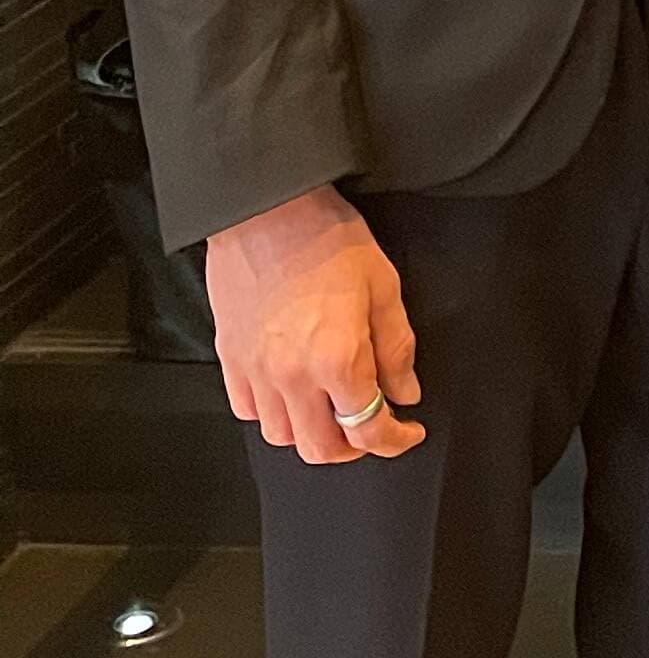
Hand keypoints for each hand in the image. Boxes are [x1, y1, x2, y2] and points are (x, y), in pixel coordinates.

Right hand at [205, 187, 421, 463]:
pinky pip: (248, 409)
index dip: (394, 440)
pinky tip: (292, 391)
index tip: (408, 432)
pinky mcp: (230, 359)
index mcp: (337, 360)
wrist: (265, 208)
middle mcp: (292, 377)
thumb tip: (405, 392)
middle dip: (353, 448)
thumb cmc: (326, 238)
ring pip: (281, 437)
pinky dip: (273, 413)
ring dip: (311, 432)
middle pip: (320, 448)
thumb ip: (396, 348)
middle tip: (372, 426)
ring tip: (331, 408)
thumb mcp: (383, 286)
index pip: (368, 429)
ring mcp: (255, 371)